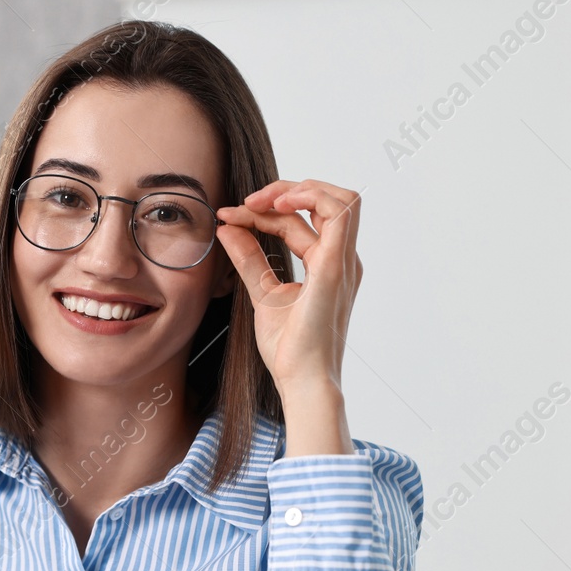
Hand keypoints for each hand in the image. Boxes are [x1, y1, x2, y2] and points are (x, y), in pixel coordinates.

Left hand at [214, 180, 363, 396]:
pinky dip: (310, 197)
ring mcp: (343, 263)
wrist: (301, 381)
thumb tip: (227, 228)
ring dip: (297, 189)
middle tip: (241, 205)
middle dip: (280, 193)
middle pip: (320, 203)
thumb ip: (249, 259)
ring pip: (340, 199)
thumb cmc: (289, 349)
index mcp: (328, 265)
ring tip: (258, 201)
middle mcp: (341, 260)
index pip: (298, 222)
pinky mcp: (337, 268)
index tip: (228, 217)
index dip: (262, 212)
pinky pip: (340, 212)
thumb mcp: (262, 293)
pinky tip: (275, 205)